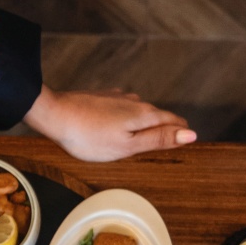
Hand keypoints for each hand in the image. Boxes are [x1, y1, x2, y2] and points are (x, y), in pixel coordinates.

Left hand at [23, 86, 196, 161]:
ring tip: (149, 135)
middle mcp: (134, 102)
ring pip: (140, 111)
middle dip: (166, 127)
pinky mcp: (102, 98)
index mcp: (145, 115)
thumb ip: (159, 140)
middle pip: (158, 115)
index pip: (174, 122)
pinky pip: (123, 108)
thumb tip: (191, 135)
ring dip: (147, 122)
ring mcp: (117, 98)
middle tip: (174, 140)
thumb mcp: (128, 146)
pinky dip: (128, 118)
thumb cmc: (88, 136)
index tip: (189, 142)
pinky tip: (121, 124)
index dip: (182, 134)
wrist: (54, 115)